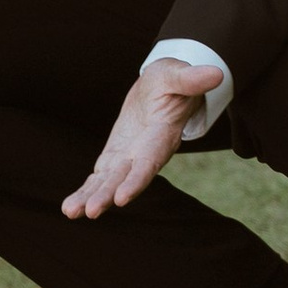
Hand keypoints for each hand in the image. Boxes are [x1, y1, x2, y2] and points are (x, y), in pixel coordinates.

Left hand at [59, 60, 224, 219]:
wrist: (161, 88)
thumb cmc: (172, 80)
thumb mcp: (178, 74)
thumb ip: (192, 79)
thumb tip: (217, 74)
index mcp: (161, 135)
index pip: (150, 162)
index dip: (136, 179)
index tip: (121, 198)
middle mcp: (146, 152)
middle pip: (126, 177)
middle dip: (108, 194)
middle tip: (92, 212)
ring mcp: (129, 157)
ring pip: (109, 182)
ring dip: (92, 198)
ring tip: (71, 212)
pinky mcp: (115, 157)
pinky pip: (99, 177)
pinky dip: (86, 191)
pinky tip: (71, 208)